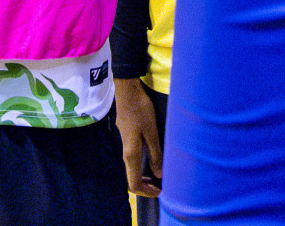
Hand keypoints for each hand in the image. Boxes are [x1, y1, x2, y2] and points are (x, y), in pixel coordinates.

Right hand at [114, 77, 162, 197]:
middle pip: (131, 179)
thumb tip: (159, 175)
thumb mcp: (152, 132)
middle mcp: (126, 153)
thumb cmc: (141, 111)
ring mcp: (124, 145)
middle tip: (160, 188)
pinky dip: (142, 166)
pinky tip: (152, 159)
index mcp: (131, 154)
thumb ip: (155, 154)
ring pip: (132, 169)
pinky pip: (133, 160)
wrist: (126, 91)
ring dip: (144, 176)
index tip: (160, 192)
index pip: (133, 184)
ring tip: (157, 176)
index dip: (146, 192)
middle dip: (145, 187)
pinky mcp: (126, 138)